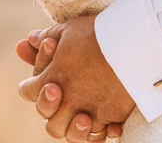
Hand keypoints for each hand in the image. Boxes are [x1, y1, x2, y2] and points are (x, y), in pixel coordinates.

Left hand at [17, 16, 134, 140]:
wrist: (134, 42)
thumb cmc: (98, 33)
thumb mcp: (69, 30)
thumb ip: (47, 37)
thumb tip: (29, 40)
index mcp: (51, 78)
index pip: (28, 92)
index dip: (31, 88)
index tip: (43, 84)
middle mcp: (68, 100)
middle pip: (51, 123)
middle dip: (53, 114)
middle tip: (64, 99)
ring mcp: (90, 111)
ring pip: (73, 134)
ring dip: (75, 128)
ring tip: (83, 116)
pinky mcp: (112, 117)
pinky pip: (100, 135)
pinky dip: (100, 131)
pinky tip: (104, 123)